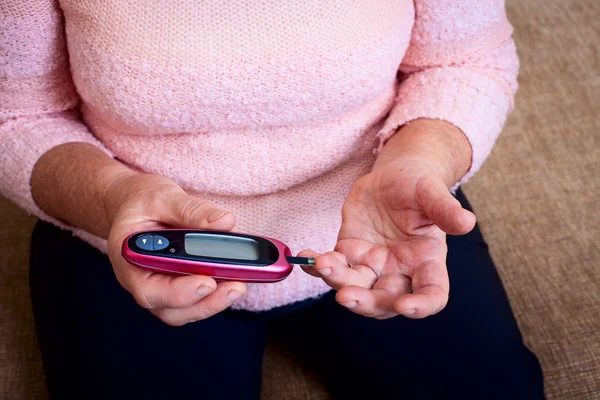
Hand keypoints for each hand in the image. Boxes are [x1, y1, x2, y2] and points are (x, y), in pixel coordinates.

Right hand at [104, 173, 246, 325]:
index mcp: (130, 258)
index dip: (179, 292)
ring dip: (214, 302)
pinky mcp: (176, 287)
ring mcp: (159, 288)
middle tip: (237, 286)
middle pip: (171, 309)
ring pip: (185, 311)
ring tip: (240, 285)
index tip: (208, 282)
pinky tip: (235, 279)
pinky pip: (195, 301)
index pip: (149, 290)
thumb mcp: (164, 196)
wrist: (132, 203)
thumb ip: (192, 210)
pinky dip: (215, 294)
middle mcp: (141, 280)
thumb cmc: (142, 201)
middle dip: (205, 303)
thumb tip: (224, 222)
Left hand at [301, 121, 475, 318]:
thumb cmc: (418, 185)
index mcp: (427, 262)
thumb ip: (444, 209)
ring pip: (355, 286)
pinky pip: (332, 266)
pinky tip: (306, 257)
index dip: (421, 305)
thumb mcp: (431, 192)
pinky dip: (317, 265)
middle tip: (346, 296)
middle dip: (366, 302)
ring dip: (337, 281)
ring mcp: (372, 264)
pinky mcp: (349, 252)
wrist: (394, 177)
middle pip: (385, 300)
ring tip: (323, 263)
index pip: (431, 294)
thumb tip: (467, 222)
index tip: (405, 306)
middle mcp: (399, 270)